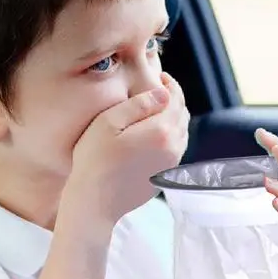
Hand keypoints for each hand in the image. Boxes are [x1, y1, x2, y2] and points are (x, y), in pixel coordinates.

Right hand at [64, 73, 189, 225]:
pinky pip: (176, 149)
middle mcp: (173, 148)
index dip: (170, 84)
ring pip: (182, 133)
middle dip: (173, 99)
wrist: (95, 202)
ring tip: (157, 109)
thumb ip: (139, 105)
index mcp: (161, 131)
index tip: (161, 76)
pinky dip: (170, 135)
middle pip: (182, 115)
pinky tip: (154, 133)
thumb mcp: (109, 122)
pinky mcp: (164, 177)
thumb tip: (163, 93)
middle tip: (159, 90)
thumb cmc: (95, 160)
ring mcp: (171, 165)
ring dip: (173, 118)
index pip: (176, 99)